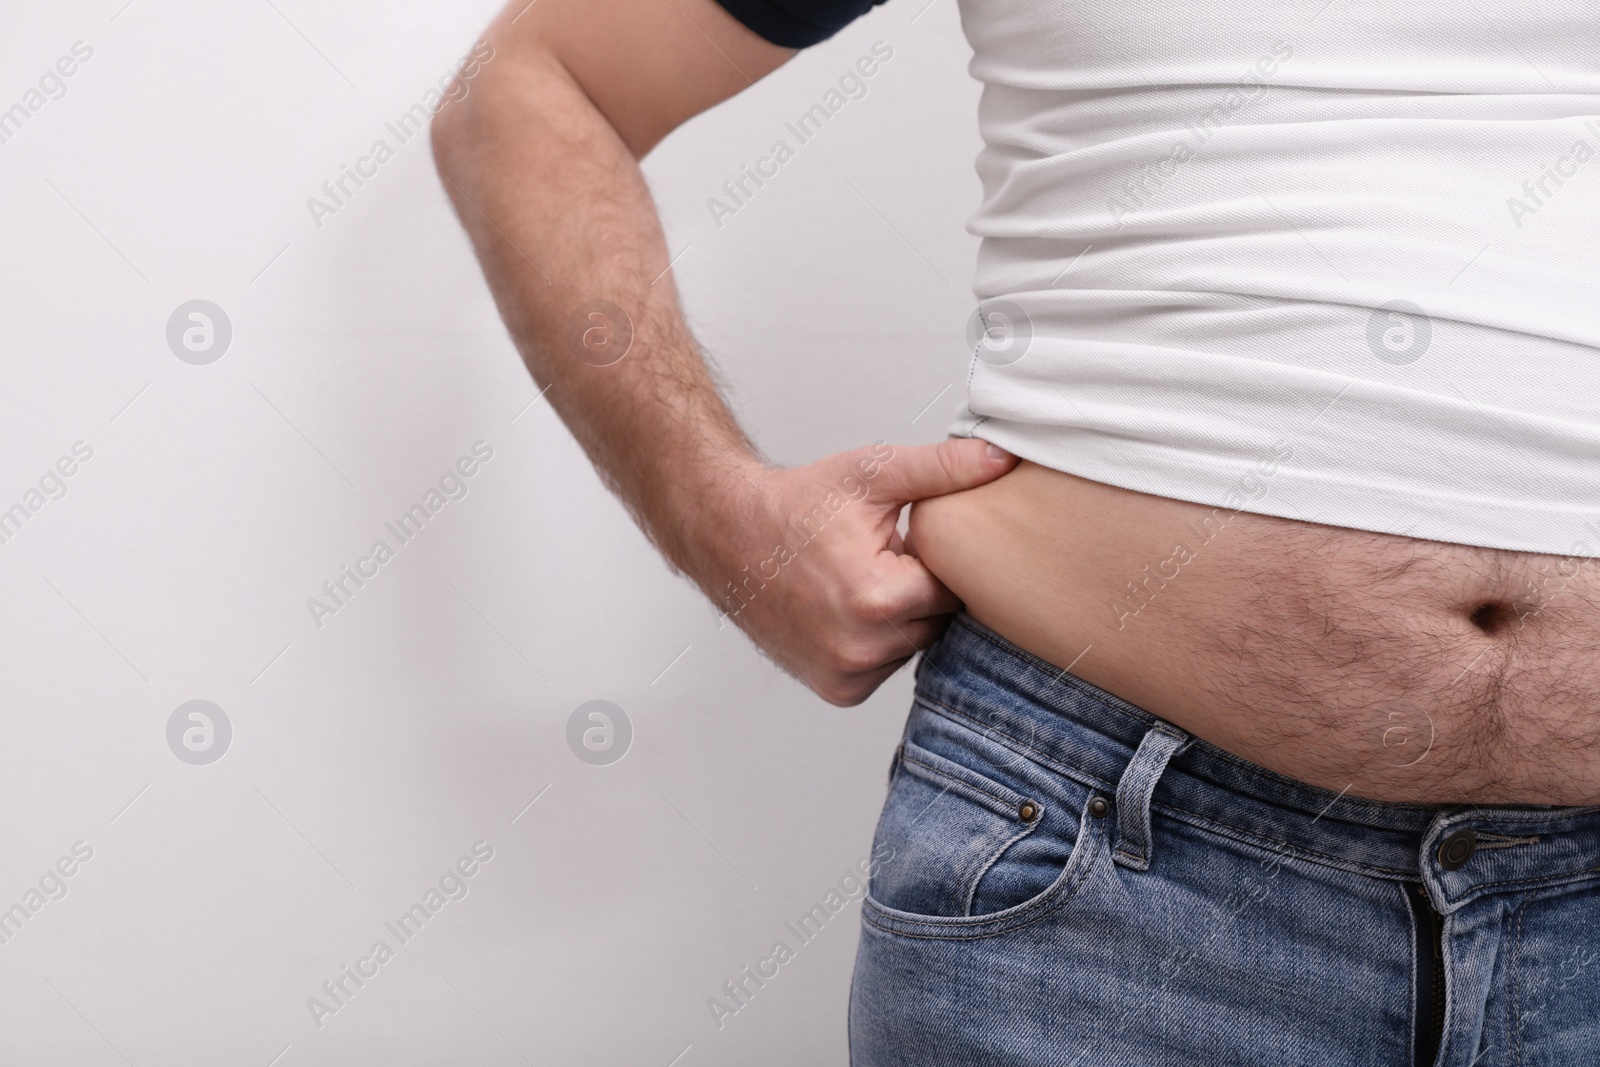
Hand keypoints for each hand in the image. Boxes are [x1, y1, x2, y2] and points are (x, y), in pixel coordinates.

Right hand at [692, 438, 1018, 704]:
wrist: (727, 534)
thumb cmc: (795, 505)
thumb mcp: (872, 473)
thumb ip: (944, 469)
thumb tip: (1003, 459)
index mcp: (877, 598)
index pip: (955, 587)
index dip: (935, 559)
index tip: (904, 540)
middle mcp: (860, 648)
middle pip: (938, 620)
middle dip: (921, 589)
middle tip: (882, 556)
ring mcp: (846, 675)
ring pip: (915, 645)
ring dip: (902, 618)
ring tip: (861, 579)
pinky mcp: (837, 690)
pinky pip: (887, 666)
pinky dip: (879, 640)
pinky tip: (850, 609)